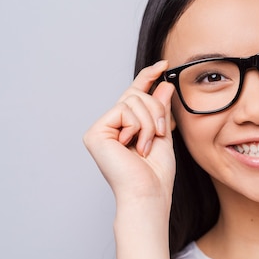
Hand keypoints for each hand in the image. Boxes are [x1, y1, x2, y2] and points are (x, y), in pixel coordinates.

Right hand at [83, 61, 175, 211]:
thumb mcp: (163, 134)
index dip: (147, 77)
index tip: (164, 65)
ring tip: (147, 145)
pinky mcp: (95, 133)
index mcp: (125, 127)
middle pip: (136, 94)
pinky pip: (124, 110)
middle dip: (157, 111)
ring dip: (150, 122)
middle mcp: (110, 126)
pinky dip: (138, 126)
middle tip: (162, 133)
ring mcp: (101, 129)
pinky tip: (134, 145)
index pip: (135, 94)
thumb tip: (163, 84)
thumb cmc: (156, 173)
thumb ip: (160, 109)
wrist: (148, 193)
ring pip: (133, 100)